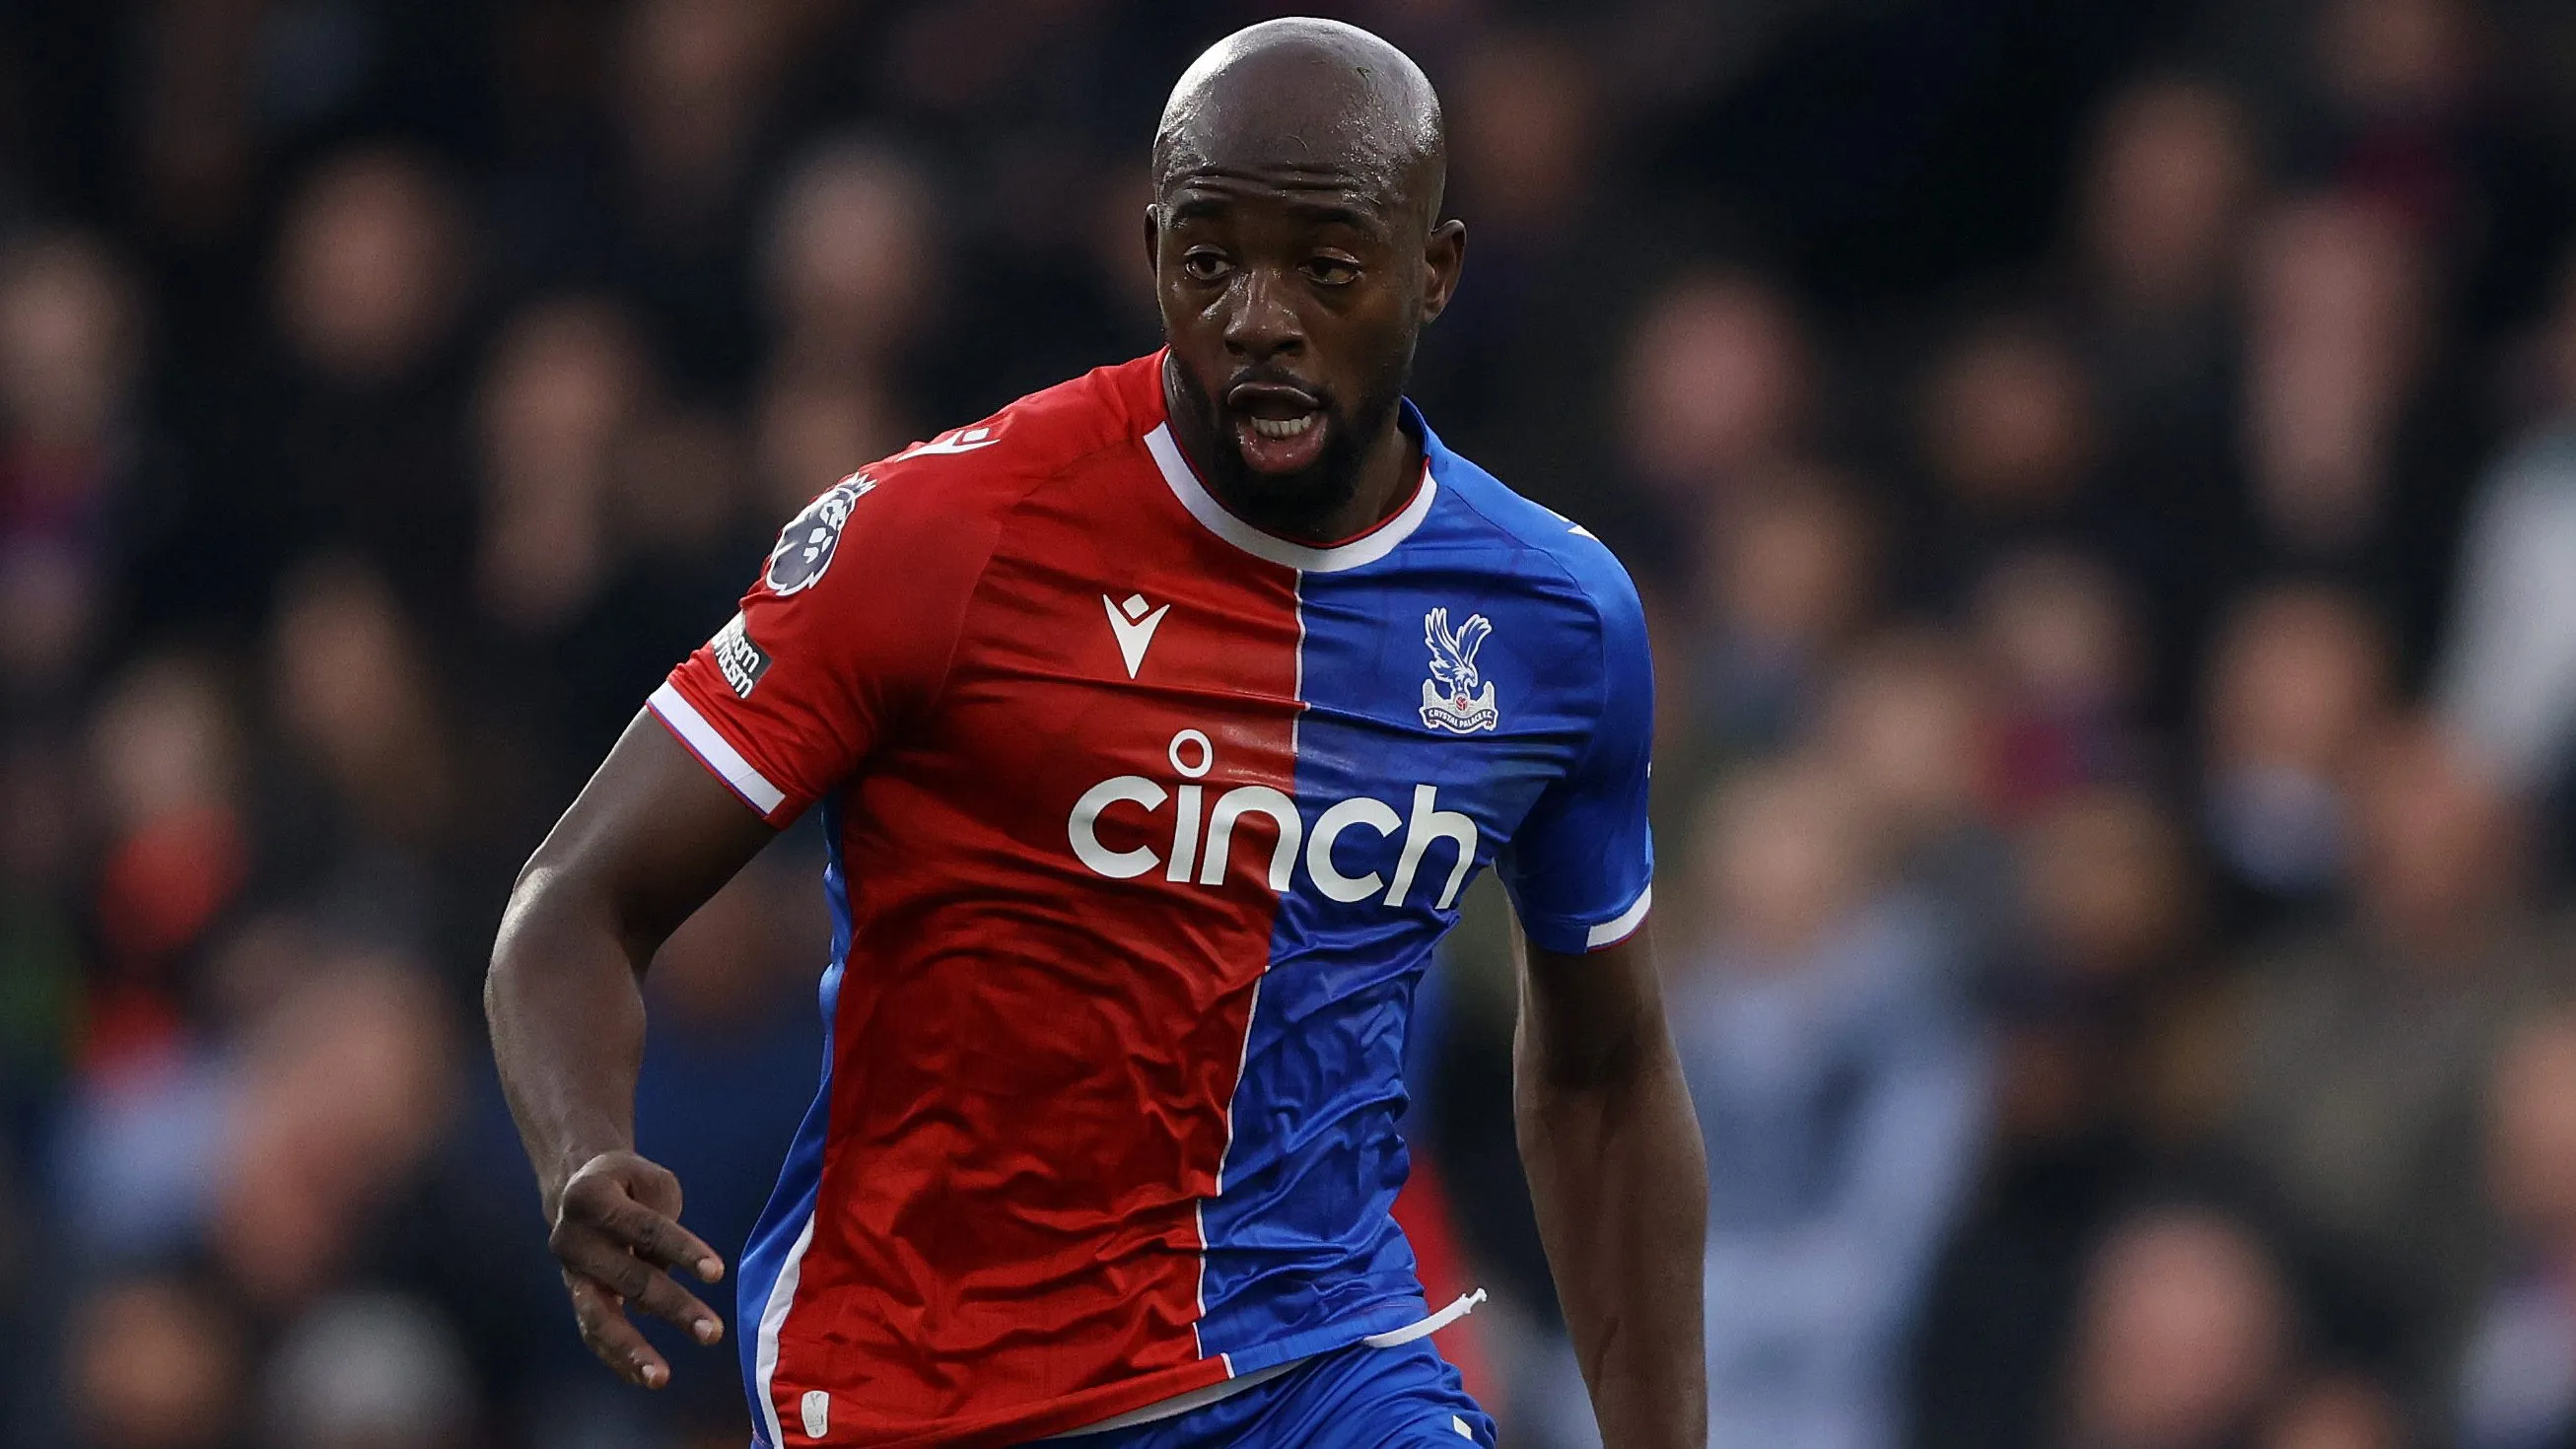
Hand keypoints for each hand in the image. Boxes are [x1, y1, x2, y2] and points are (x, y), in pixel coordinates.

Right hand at [549, 1150, 726, 1387]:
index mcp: (591, 1198)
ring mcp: (569, 1271)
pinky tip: (644, 1377)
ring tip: (661, 1377)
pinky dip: (616, 1357)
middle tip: (712, 1333)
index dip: (682, 1251)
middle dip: (672, 1306)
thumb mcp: (650, 1181)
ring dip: (631, 1349)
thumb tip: (663, 1273)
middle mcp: (571, 1237)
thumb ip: (661, 1219)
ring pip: (598, 1316)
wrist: (574, 1188)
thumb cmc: (626, 1184)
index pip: (646, 1229)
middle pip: (627, 1277)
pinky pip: (592, 1331)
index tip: (717, 1275)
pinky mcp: (575, 1295)